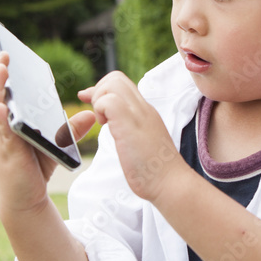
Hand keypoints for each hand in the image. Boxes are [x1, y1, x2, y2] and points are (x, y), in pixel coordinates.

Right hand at [0, 50, 95, 217]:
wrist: (27, 199)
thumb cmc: (36, 168)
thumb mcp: (57, 145)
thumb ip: (71, 129)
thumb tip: (92, 114)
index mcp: (10, 120)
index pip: (0, 90)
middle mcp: (2, 126)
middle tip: (1, 50)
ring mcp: (2, 138)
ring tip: (1, 66)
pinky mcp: (8, 152)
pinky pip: (2, 132)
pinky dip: (0, 117)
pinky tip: (2, 106)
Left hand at [78, 71, 189, 202]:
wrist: (170, 183)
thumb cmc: (154, 170)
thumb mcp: (141, 142)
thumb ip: (129, 129)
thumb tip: (113, 122)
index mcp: (145, 112)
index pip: (122, 84)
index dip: (102, 90)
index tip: (91, 103)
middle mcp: (143, 108)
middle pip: (116, 77)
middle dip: (98, 92)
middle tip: (99, 116)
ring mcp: (138, 114)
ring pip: (112, 83)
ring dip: (99, 100)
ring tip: (103, 122)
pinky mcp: (130, 123)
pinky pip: (108, 101)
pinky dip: (100, 110)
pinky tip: (105, 127)